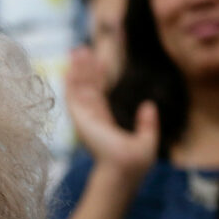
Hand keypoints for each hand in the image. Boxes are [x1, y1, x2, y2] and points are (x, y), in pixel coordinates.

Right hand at [65, 47, 159, 182]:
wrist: (123, 168)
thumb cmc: (134, 162)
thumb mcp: (147, 139)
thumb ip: (147, 123)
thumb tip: (148, 106)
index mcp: (105, 124)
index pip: (99, 97)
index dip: (99, 79)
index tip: (101, 62)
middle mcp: (92, 119)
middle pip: (87, 88)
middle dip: (85, 69)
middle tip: (83, 50)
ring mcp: (84, 118)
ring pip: (79, 88)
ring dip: (77, 69)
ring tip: (77, 50)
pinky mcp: (80, 117)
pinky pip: (72, 95)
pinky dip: (70, 81)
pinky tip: (69, 67)